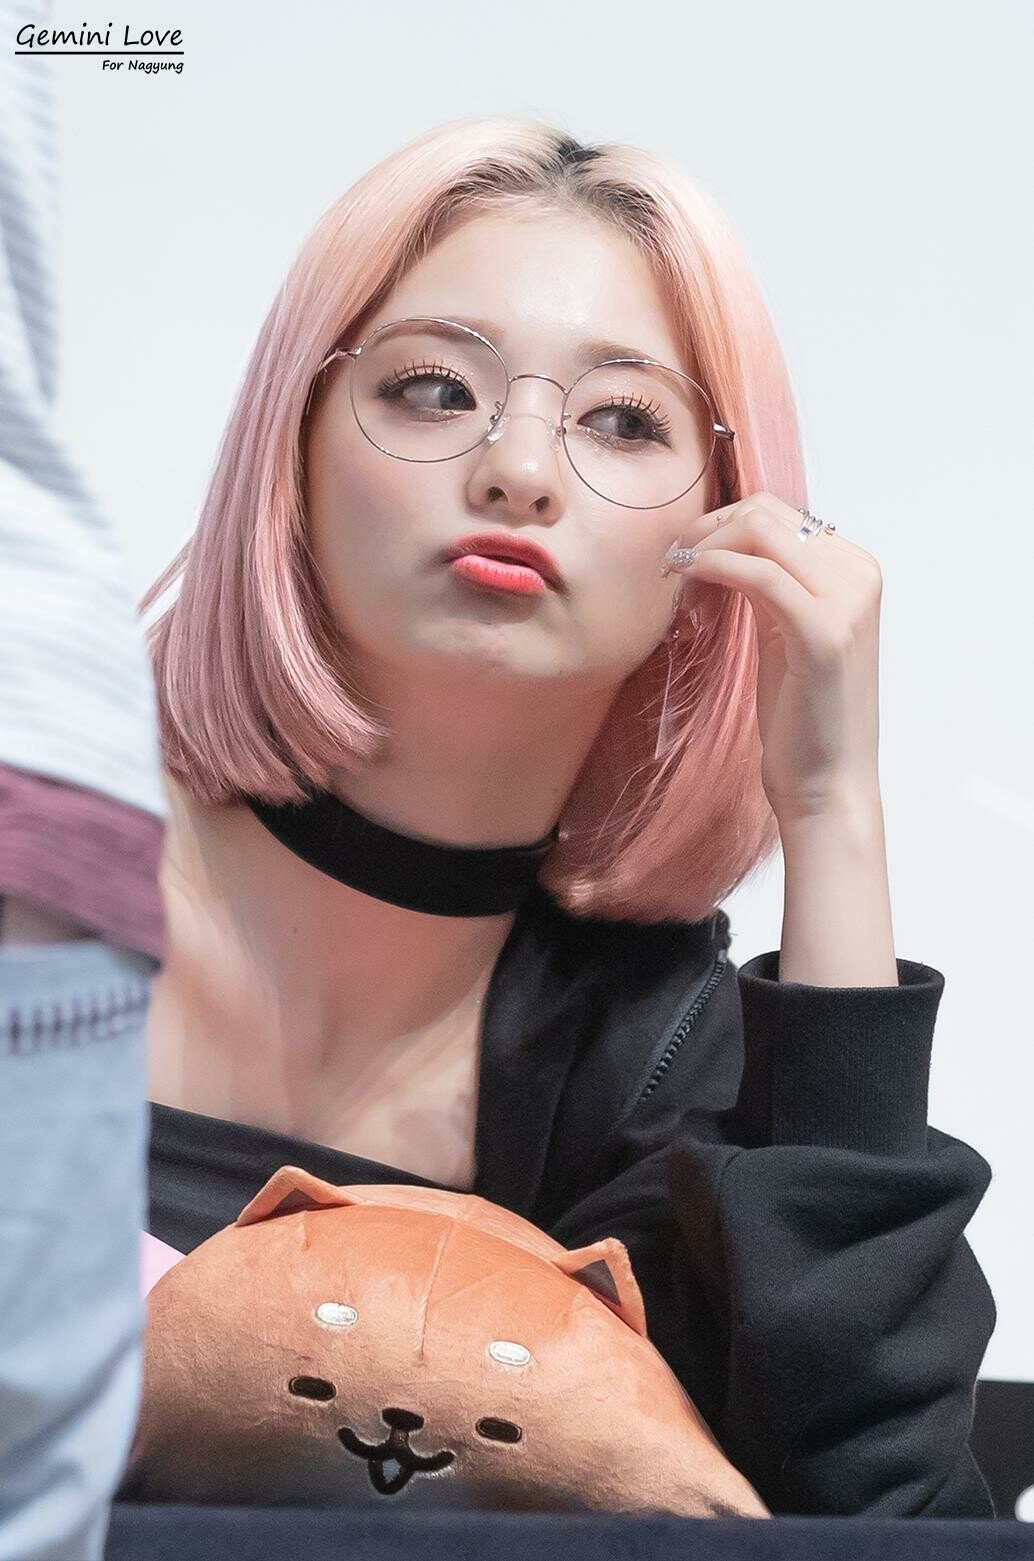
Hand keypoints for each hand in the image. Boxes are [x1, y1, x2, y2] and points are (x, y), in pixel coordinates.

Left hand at [669, 492, 884, 822]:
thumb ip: (772, 583)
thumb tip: (725, 543)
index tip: (685, 557)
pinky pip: (759, 574)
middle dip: (707, 530)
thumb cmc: (802, 715)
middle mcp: (859, 575)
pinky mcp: (823, 633)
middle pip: (766, 513)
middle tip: (671, 566)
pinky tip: (688, 587)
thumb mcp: (787, 632)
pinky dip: (714, 568)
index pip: (778, 513)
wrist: (828, 782)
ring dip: (704, 548)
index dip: (721, 525)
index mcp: (856, 570)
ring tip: (677, 583)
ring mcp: (847, 602)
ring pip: (760, 532)